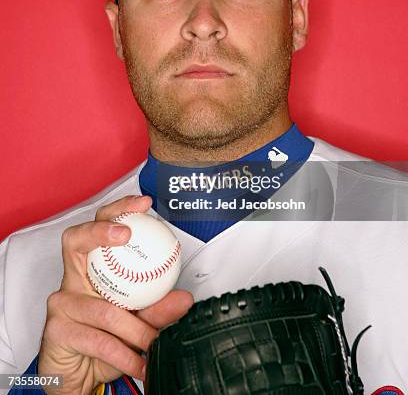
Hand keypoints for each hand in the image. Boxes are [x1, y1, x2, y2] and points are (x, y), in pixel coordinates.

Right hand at [38, 195, 192, 394]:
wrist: (79, 377)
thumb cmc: (103, 342)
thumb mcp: (137, 323)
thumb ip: (157, 309)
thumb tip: (184, 298)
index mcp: (91, 267)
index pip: (99, 225)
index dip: (118, 210)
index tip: (142, 205)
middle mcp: (72, 278)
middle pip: (77, 240)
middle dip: (102, 230)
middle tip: (127, 234)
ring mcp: (61, 302)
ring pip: (103, 307)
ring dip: (135, 329)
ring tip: (153, 340)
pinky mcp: (56, 329)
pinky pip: (97, 338)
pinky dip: (123, 354)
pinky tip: (139, 363)